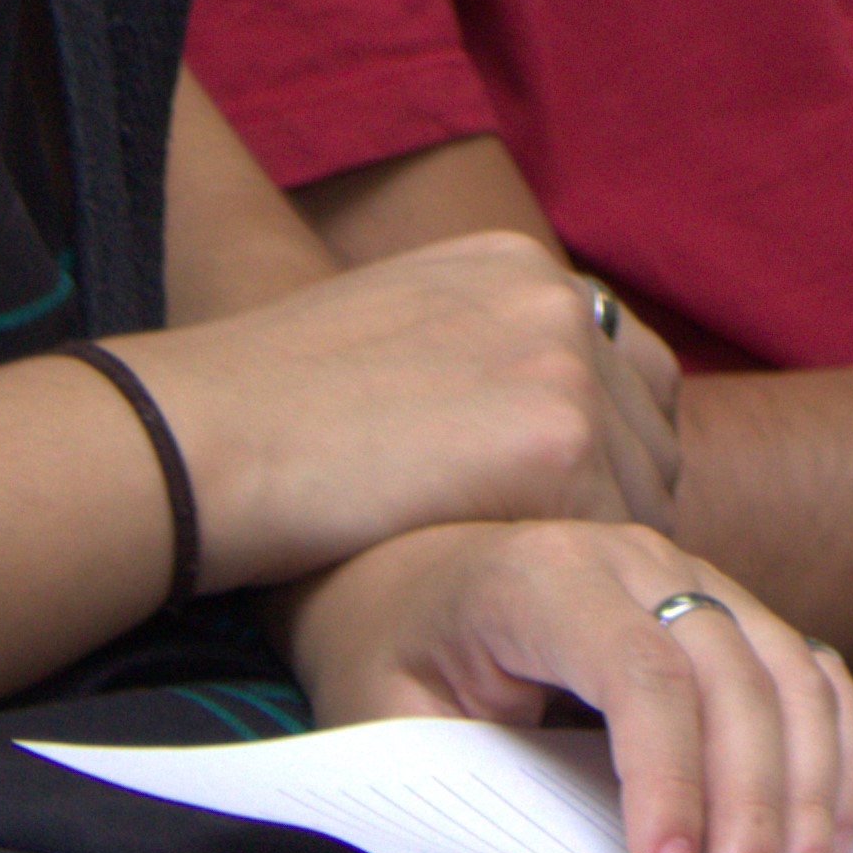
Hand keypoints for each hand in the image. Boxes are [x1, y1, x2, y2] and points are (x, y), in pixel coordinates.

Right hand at [152, 230, 685, 584]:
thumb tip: (516, 417)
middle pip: (647, 426)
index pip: (622, 366)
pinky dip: (568, 571)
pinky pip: (610, 532)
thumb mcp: (391, 333)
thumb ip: (471, 352)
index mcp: (516, 266)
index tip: (557, 506)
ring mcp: (565, 361)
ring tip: (511, 578)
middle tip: (542, 559)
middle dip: (609, 495)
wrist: (206, 434)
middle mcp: (555, 295)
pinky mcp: (558, 439)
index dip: (602, 446)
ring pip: (641, 486)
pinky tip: (501, 587)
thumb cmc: (268, 411)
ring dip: (591, 539)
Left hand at [283, 522, 852, 852]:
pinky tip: (827, 831)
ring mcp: (694, 574)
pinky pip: (811, 667)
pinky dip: (837, 749)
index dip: (671, 784)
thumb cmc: (391, 654)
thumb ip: (462, 783)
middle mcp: (636, 558)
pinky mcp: (727, 606)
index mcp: (545, 576)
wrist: (396, 576)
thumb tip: (542, 851)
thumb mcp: (391, 723)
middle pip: (734, 674)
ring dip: (812, 784)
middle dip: (755, 801)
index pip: (642, 677)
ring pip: (791, 668)